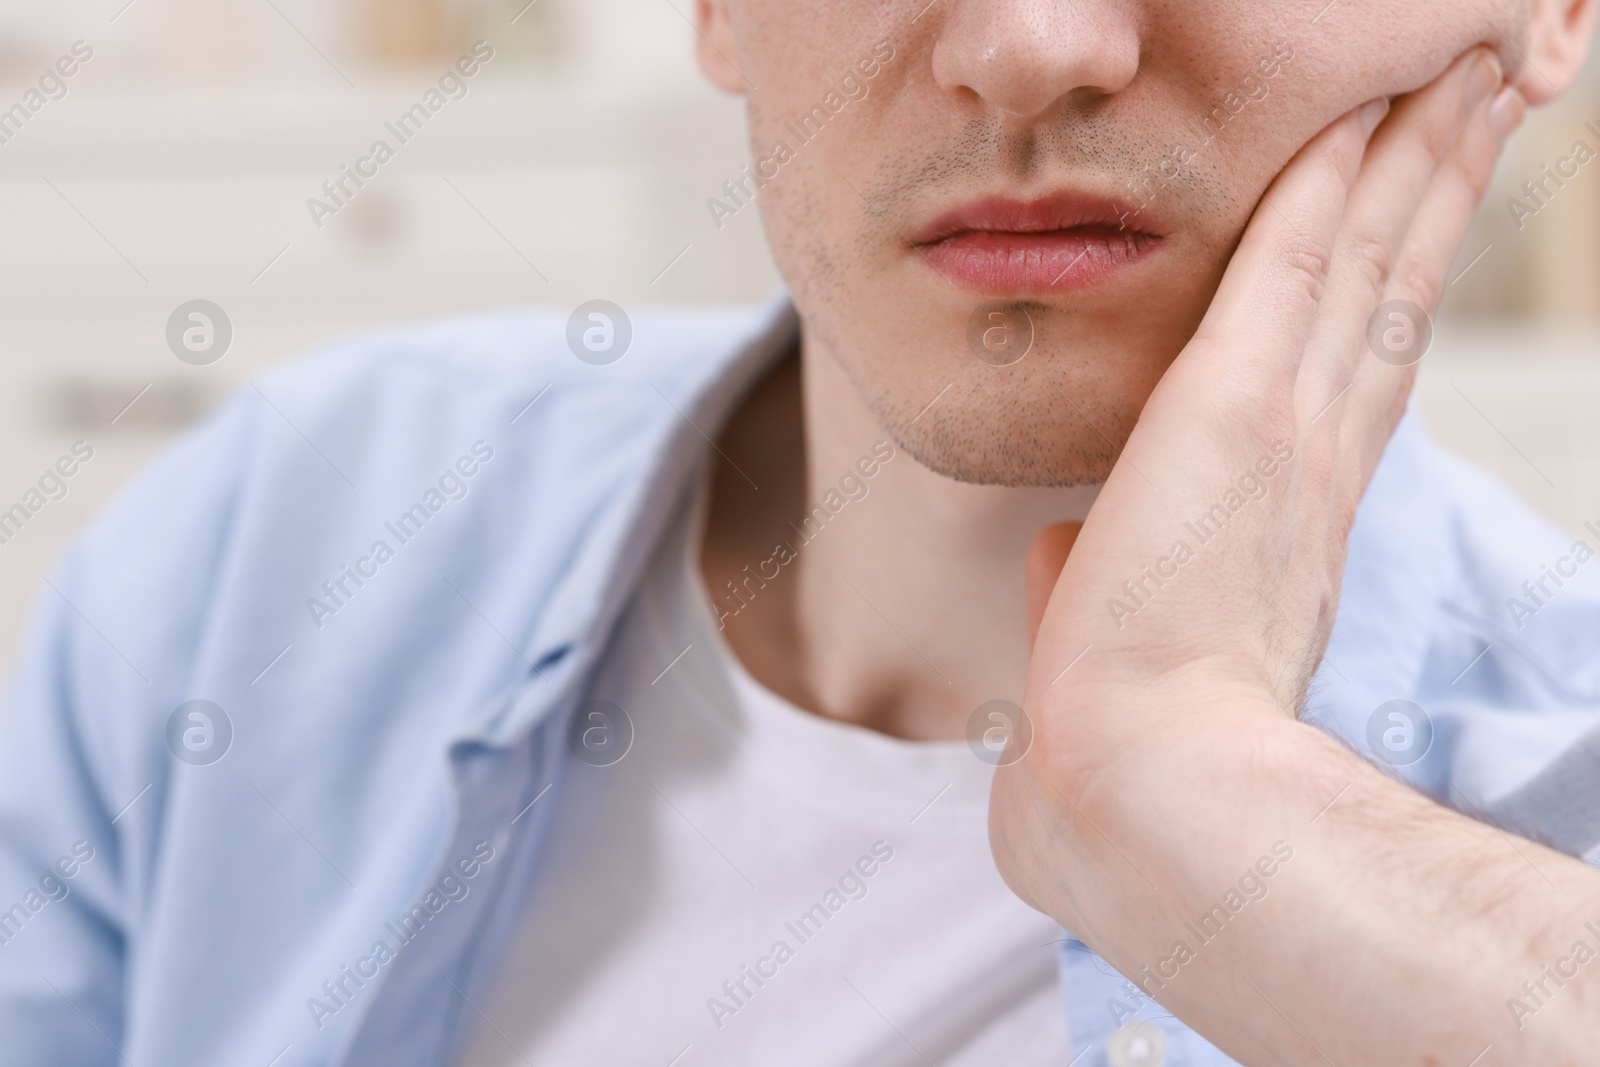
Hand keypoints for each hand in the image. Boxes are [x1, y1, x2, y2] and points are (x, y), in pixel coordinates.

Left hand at [996, 46, 1521, 945]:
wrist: (1125, 788)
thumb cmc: (1116, 750)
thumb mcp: (1101, 651)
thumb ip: (1085, 586)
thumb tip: (1055, 561)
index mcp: (1282, 520)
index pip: (1348, 373)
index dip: (1388, 287)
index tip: (1410, 215)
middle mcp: (1302, 463)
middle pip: (1382, 298)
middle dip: (1428, 196)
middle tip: (1471, 101)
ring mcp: (1277, 433)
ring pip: (1360, 264)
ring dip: (1406, 165)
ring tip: (1455, 78)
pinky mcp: (1227, 413)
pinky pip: (1288, 272)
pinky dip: (1326, 190)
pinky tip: (1359, 114)